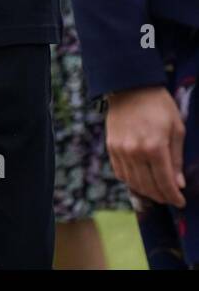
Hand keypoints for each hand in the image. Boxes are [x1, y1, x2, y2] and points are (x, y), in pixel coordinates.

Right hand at [106, 86, 186, 207]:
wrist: (130, 87)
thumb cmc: (159, 106)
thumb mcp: (176, 130)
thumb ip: (176, 159)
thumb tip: (178, 184)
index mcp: (154, 147)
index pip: (165, 182)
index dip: (174, 196)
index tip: (181, 203)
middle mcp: (134, 152)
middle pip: (148, 185)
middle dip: (161, 196)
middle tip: (170, 199)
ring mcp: (120, 150)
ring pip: (133, 182)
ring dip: (146, 191)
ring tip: (157, 192)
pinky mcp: (111, 146)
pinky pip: (120, 172)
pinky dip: (130, 181)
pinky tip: (140, 181)